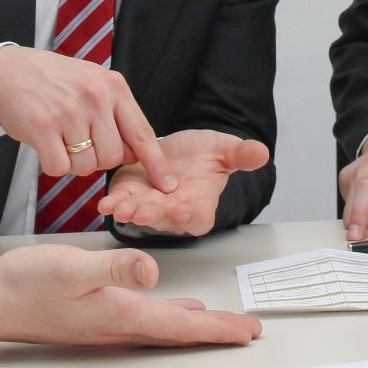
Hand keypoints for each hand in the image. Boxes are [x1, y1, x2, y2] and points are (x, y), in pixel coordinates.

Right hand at [0, 45, 175, 191]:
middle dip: (99, 160)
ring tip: (62, 139)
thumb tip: (137, 152)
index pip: (142, 133)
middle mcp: (95, 98)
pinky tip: (47, 145)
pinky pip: (59, 168)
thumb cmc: (55, 81)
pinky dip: (54, 165)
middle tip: (82, 143)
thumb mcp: (94, 83)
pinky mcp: (42, 127)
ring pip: (86, 166)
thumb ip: (117, 113)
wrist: (9, 70)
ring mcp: (69, 112)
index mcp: (113, 87)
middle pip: (113, 157)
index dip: (156, 164)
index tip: (167, 186)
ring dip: (74, 163)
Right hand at [0, 244, 261, 346]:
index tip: (248, 331)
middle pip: (179, 330)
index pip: (182, 325)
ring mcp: (107, 323)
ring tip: (221, 324)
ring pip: (163, 326)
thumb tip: (152, 272)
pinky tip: (173, 309)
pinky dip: (168, 317)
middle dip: (216, 331)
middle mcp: (119, 324)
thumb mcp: (74, 267)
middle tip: (248, 331)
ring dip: (195, 326)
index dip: (218, 328)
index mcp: (122, 313)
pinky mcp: (96, 316)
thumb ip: (115, 269)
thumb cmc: (28, 284)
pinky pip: (144, 320)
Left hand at [97, 130, 269, 236]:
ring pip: (139, 213)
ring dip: (129, 211)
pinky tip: (105, 203)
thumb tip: (263, 152)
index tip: (182, 209)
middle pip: (163, 219)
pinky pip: (120, 203)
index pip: (196, 217)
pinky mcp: (130, 196)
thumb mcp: (224, 149)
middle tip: (142, 211)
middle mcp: (173, 213)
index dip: (189, 215)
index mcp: (199, 206)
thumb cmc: (202, 154)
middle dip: (152, 215)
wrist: (176, 148)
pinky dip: (113, 204)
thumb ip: (241, 155)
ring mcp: (149, 207)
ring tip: (120, 207)